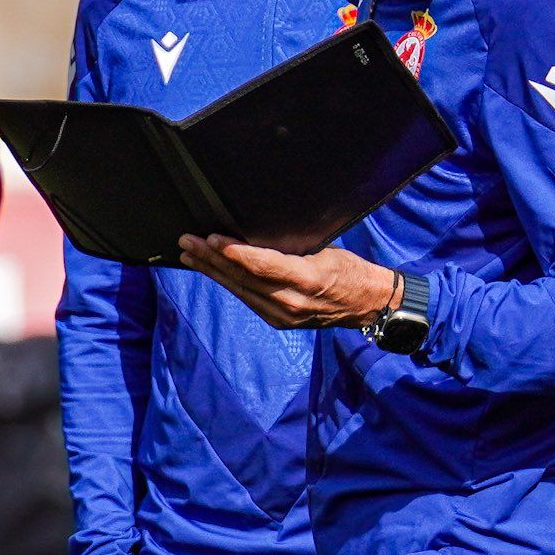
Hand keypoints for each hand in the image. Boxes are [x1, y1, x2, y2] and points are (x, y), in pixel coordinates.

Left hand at [180, 236, 395, 329]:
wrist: (367, 306)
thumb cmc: (350, 270)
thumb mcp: (325, 251)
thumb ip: (291, 248)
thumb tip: (256, 233)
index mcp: (307, 280)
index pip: (261, 265)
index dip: (233, 252)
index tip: (211, 238)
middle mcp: (291, 302)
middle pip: (243, 278)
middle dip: (211, 259)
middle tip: (187, 241)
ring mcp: (283, 315)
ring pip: (240, 290)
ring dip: (213, 272)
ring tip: (189, 256)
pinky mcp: (278, 321)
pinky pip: (247, 299)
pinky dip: (229, 283)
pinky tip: (213, 272)